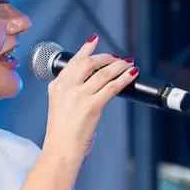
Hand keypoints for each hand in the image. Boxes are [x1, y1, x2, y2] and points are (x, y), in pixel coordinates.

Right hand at [42, 35, 137, 159]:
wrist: (60, 149)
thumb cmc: (62, 133)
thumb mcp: (60, 106)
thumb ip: (71, 93)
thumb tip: (92, 86)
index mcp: (57, 86)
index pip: (73, 61)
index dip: (86, 49)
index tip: (94, 40)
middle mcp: (66, 87)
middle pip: (90, 62)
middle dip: (107, 57)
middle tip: (118, 58)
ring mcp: (79, 96)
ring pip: (104, 73)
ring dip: (119, 66)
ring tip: (128, 64)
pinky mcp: (91, 106)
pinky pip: (112, 87)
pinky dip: (124, 78)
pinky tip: (131, 74)